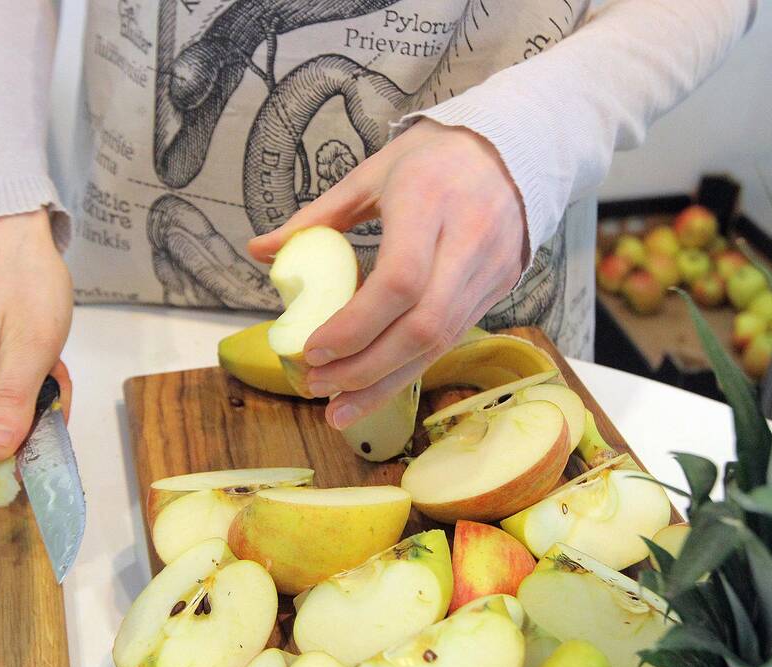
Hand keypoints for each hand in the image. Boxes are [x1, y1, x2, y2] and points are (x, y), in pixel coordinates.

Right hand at [0, 210, 73, 460]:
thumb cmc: (20, 276)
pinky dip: (7, 377)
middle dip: (31, 402)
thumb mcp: (33, 344)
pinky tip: (11, 345)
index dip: (35, 421)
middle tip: (46, 359)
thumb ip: (13, 405)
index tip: (52, 384)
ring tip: (28, 345)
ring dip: (22, 389)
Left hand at [248, 119, 527, 429]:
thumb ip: (316, 217)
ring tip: (339, 408)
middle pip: (422, 326)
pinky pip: (451, 339)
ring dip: (385, 382)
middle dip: (366, 368)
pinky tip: (375, 388)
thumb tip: (259, 251)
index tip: (313, 350)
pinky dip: (409, 369)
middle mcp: (467, 240)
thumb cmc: (430, 161)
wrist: (512, 153)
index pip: (399, 280)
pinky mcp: (498, 291)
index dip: (355, 325)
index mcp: (428, 201)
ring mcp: (488, 271)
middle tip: (318, 385)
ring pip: (440, 343)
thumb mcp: (370, 176)